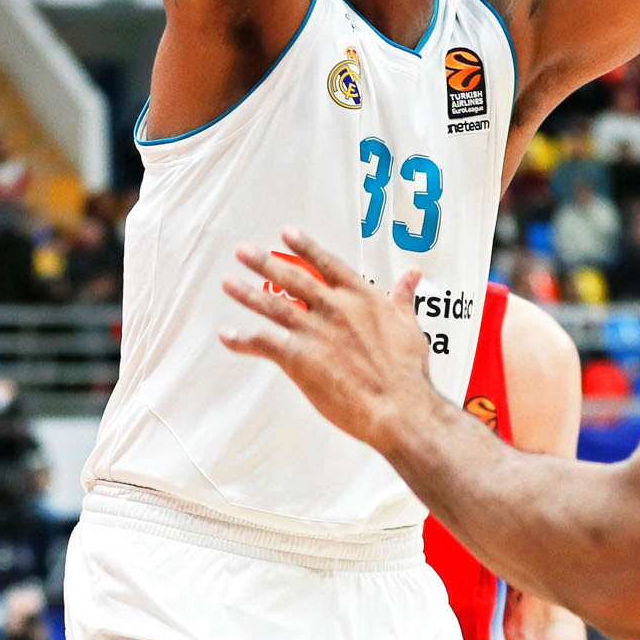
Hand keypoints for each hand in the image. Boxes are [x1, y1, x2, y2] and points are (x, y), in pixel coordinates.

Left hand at [221, 229, 438, 452]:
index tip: (287, 233)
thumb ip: (403, 297)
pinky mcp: (299, 358)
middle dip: (264, 263)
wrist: (399, 406)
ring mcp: (314, 331)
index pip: (326, 264)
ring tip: (228, 283)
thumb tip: (412, 275)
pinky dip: (242, 339)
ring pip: (272, 305)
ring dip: (247, 293)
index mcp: (360, 297)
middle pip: (292, 278)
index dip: (305, 247)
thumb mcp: (409, 324)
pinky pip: (263, 343)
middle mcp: (334, 308)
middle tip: (243, 252)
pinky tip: (227, 335)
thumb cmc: (408, 371)